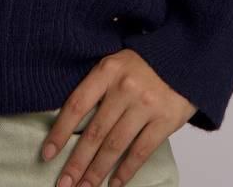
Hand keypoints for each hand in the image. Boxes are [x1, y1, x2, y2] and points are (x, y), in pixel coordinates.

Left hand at [40, 49, 197, 186]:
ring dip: (97, 171)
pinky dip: (125, 171)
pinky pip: (140, 151)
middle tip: (64, 183)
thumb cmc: (144, 64)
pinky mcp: (165, 120)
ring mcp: (145, 105)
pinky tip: (114, 184)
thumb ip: (97, 87)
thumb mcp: (116, 64)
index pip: (76, 105)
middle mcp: (124, 88)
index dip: (60, 132)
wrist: (185, 58)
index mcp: (107, 70)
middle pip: (95, 132)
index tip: (47, 154)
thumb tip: (71, 122)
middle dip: (77, 162)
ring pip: (115, 145)